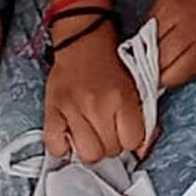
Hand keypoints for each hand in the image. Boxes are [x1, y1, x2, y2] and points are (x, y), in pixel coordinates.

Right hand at [42, 26, 150, 164]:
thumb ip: (142, 117)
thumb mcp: (135, 86)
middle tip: (108, 128)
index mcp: (121, 98)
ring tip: (91, 134)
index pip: (133, 141)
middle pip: (110, 150)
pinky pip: (56, 146)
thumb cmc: (110, 64)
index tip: (126, 131)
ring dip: (91, 147)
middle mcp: (97, 106)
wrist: (83, 41)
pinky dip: (63, 146)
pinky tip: (70, 134)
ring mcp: (72, 110)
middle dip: (112, 143)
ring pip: (87, 154)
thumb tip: (143, 148)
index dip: (131, 139)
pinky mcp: (52, 111)